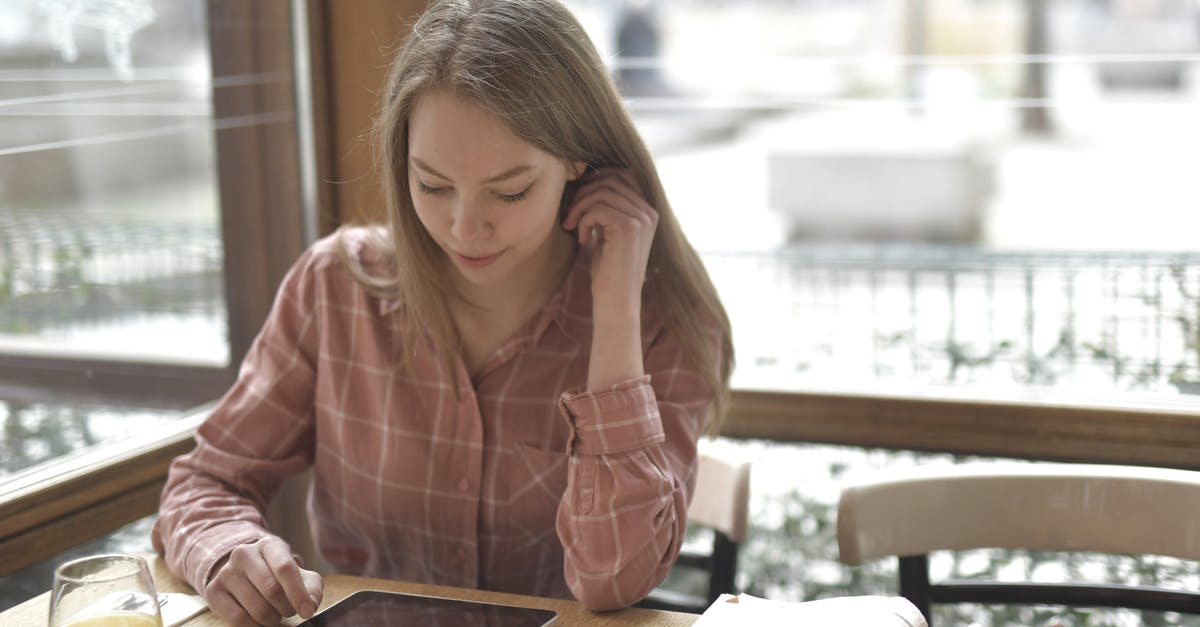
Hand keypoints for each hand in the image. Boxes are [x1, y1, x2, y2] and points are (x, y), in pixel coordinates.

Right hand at [204, 536, 322, 625]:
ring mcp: (226, 572)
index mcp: (268, 545)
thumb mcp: (299, 574)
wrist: (244, 572)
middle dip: (286, 607)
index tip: (307, 611)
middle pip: (271, 589)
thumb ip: (311, 587)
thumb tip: (310, 605)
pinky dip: (254, 626)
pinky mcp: (213, 591)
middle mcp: (244, 554)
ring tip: (275, 614)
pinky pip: (237, 618)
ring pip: (256, 607)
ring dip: (272, 619)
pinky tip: (259, 622)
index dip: (298, 593)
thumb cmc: (277, 574)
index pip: (285, 568)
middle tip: (289, 611)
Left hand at [561, 168, 658, 308]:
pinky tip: (582, 240)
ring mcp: (642, 219)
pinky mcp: (630, 228)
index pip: (622, 174)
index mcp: (646, 210)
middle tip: (570, 214)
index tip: (578, 198)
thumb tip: (588, 179)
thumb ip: (606, 208)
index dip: (596, 179)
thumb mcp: (608, 231)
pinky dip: (584, 220)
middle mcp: (649, 211)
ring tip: (572, 225)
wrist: (616, 300)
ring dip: (579, 206)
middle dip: (584, 192)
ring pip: (602, 192)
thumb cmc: (608, 269)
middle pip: (610, 179)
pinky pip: (598, 208)